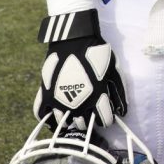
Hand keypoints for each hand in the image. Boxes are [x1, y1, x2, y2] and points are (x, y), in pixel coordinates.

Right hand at [34, 9, 126, 128]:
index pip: (103, 120)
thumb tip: (122, 111)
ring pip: (64, 122)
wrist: (74, 39)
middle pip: (83, 124)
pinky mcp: (44, 94)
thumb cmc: (96, 53)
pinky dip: (47, 116)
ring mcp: (58, 101)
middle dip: (89, 120)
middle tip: (91, 112)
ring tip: (75, 112)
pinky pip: (41, 113)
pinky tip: (54, 113)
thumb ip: (117, 92)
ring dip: (71, 119)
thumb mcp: (113, 70)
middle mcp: (76, 104)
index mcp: (96, 98)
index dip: (106, 119)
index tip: (106, 115)